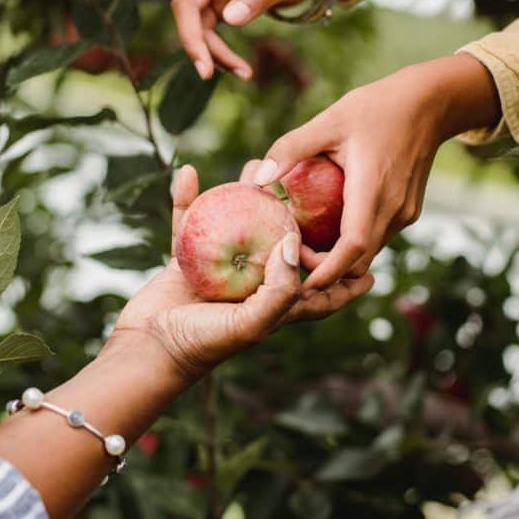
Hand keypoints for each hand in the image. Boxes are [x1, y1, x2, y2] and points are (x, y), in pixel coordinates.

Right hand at [111, 164, 373, 382]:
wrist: (147, 350)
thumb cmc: (203, 344)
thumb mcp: (251, 324)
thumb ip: (281, 289)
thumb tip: (295, 242)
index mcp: (274, 305)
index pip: (320, 294)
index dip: (347, 283)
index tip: (372, 270)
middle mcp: (251, 285)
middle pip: (282, 247)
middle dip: (299, 220)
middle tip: (314, 188)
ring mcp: (218, 270)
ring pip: (238, 224)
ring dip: (246, 196)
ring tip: (255, 167)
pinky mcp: (186, 260)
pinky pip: (188, 222)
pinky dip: (188, 199)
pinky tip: (188, 173)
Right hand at [118, 0, 354, 80]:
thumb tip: (230, 19)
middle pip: (186, 8)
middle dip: (193, 41)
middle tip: (206, 72)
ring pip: (199, 28)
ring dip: (213, 54)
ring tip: (243, 74)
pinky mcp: (224, 10)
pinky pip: (213, 36)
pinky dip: (224, 55)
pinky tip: (243, 72)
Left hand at [251, 55, 502, 289]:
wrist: (430, 103)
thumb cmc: (377, 107)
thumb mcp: (329, 120)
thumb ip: (291, 149)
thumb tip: (257, 179)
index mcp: (372, 189)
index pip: (352, 248)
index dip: (326, 271)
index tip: (299, 281)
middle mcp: (394, 209)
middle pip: (359, 261)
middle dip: (327, 270)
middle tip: (293, 254)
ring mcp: (405, 213)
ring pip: (370, 252)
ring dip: (341, 257)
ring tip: (308, 242)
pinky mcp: (409, 211)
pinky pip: (379, 237)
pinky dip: (356, 242)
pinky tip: (332, 224)